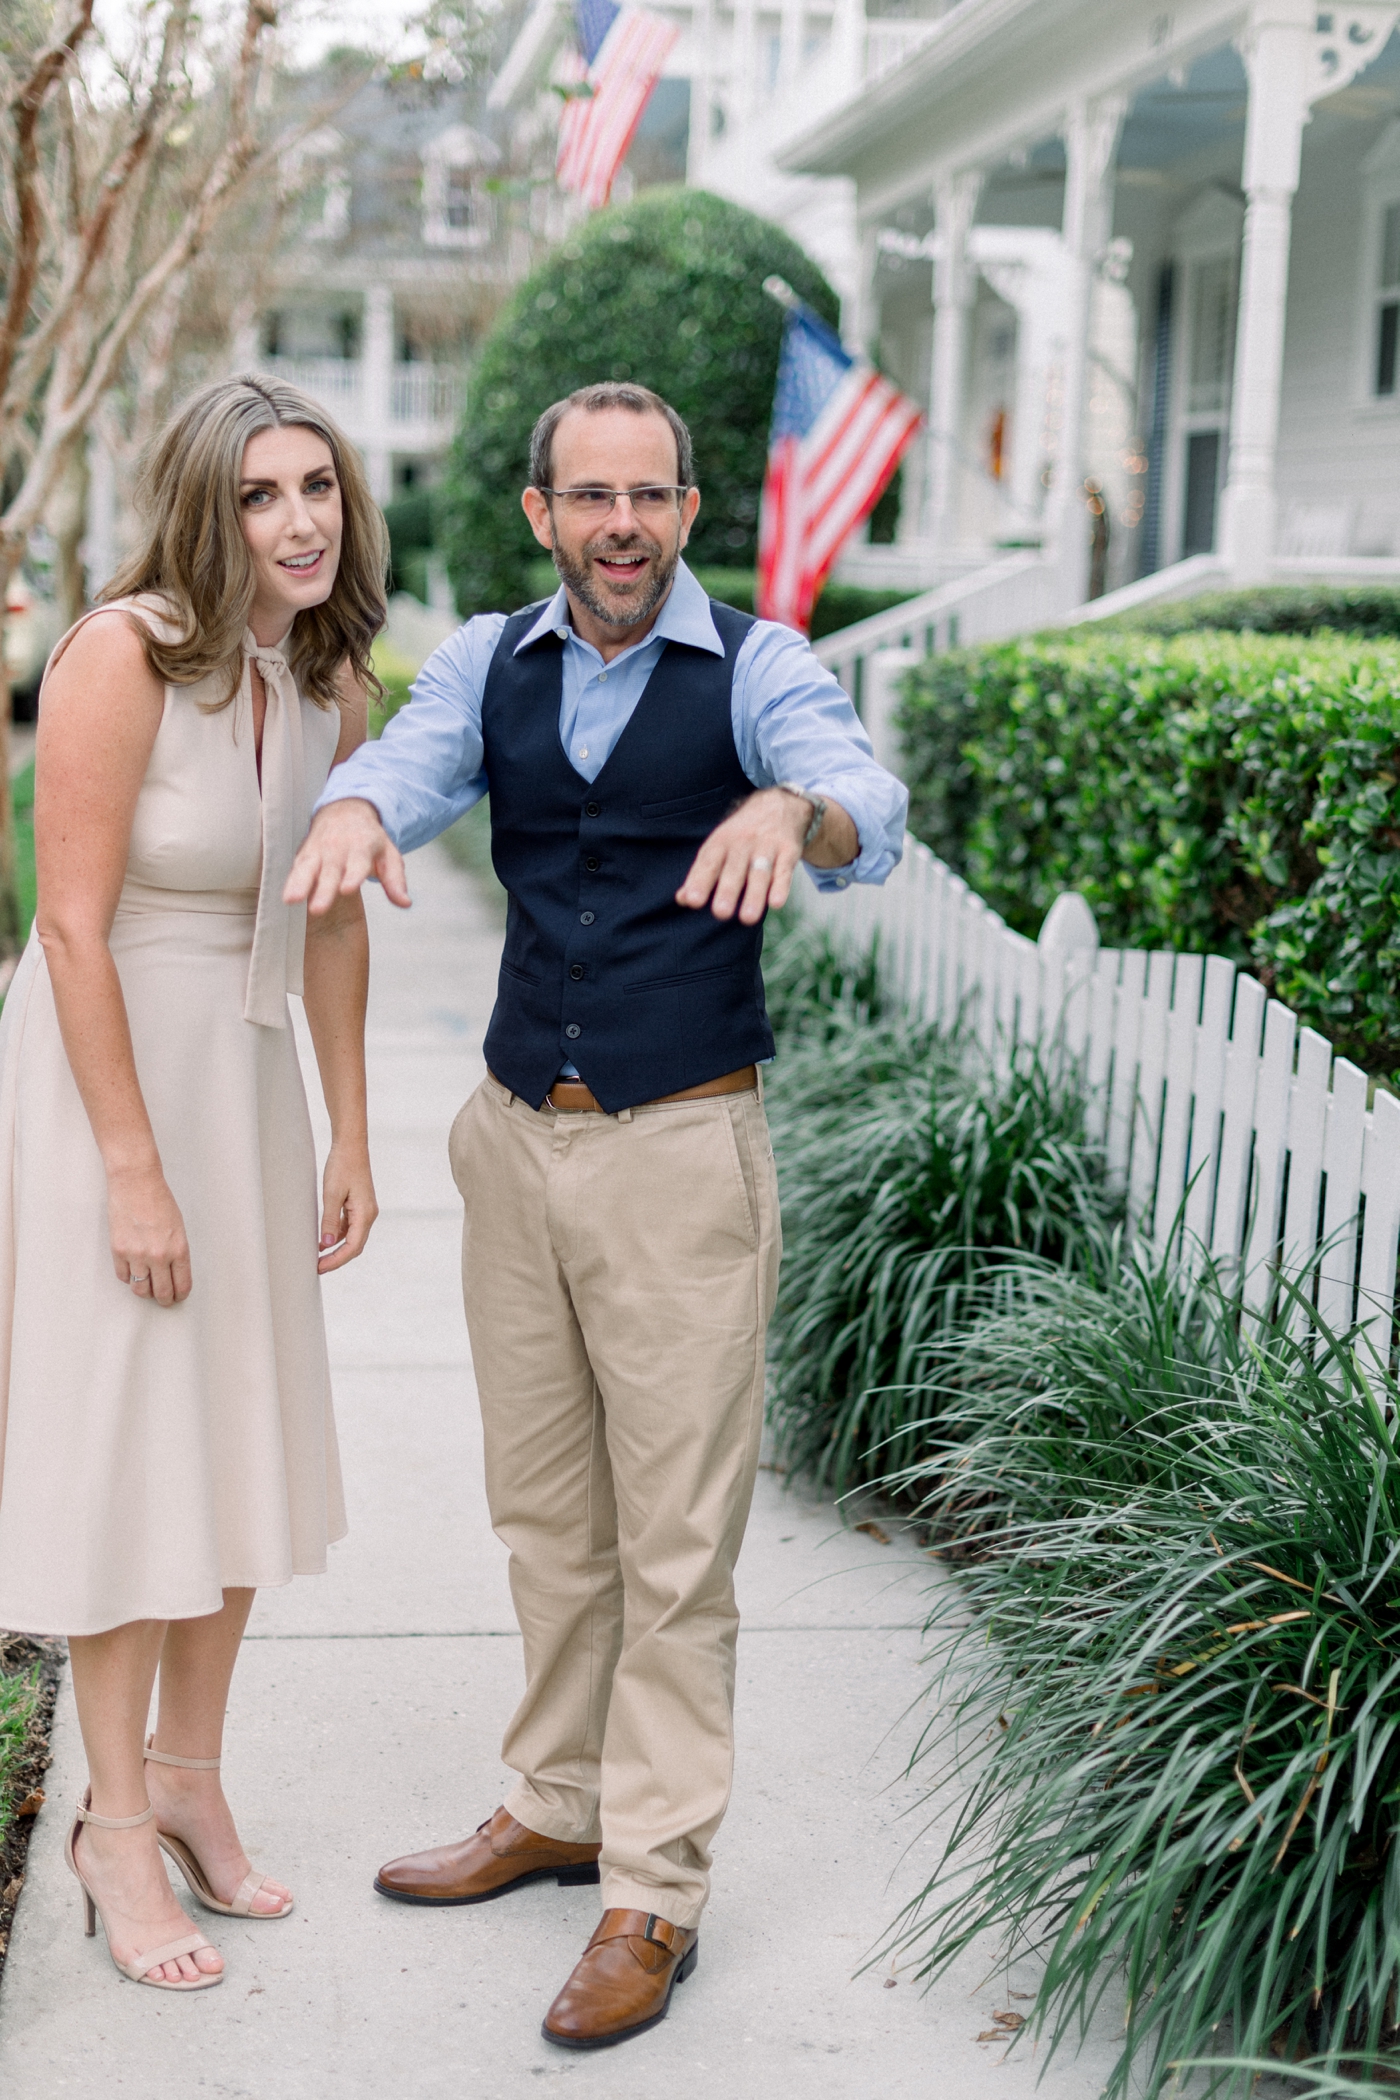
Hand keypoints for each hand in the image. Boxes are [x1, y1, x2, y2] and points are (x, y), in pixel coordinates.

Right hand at [108, 1162, 191, 1305]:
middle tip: (163, 1299)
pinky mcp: (118, 1250)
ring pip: (141, 1290)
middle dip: (164, 1299)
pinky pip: (123, 1276)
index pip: (182, 1285)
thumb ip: (176, 1252)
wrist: (136, 1182)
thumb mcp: (178, 1228)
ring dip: (145, 1292)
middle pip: (162, 1293)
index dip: (180, 1295)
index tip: (178, 1297)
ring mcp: (137, 1255)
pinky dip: (128, 1277)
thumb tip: (172, 1273)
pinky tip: (132, 1271)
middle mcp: (159, 1256)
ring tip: (147, 1288)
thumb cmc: (159, 1200)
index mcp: (179, 1249)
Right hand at [284, 800, 410, 916]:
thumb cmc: (370, 840)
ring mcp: (319, 850)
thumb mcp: (389, 856)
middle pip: (330, 870)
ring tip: (292, 900)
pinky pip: (297, 868)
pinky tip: (287, 898)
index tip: (347, 889)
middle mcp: (338, 847)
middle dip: (323, 889)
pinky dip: (291, 881)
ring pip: (309, 867)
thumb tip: (405, 903)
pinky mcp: (305, 854)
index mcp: (362, 846)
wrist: (345, 811)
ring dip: (300, 884)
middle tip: (317, 909)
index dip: (352, 876)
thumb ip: (395, 881)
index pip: (358, 863)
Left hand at [317, 1139, 377, 1272]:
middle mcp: (368, 1215)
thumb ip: (329, 1220)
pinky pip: (349, 1227)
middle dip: (337, 1259)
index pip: (352, 1247)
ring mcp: (365, 1210)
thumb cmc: (342, 1166)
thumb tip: (326, 1244)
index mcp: (365, 1214)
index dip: (336, 1260)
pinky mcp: (359, 1205)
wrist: (351, 1145)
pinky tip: (323, 1239)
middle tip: (317, 1267)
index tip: (319, 1267)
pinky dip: (337, 1236)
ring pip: (352, 1238)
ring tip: (318, 1256)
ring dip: (336, 1249)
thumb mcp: (331, 1194)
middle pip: (355, 1246)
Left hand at [676, 788, 808, 923]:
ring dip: (754, 895)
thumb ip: (701, 874)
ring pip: (760, 872)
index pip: (708, 862)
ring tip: (747, 918)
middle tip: (720, 913)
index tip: (693, 901)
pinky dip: (781, 886)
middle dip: (727, 890)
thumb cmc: (740, 835)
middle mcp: (743, 842)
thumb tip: (682, 899)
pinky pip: (784, 870)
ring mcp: (767, 846)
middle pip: (734, 869)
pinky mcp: (788, 851)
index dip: (700, 881)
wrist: (778, 804)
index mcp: (721, 842)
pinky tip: (775, 903)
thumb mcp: (718, 846)